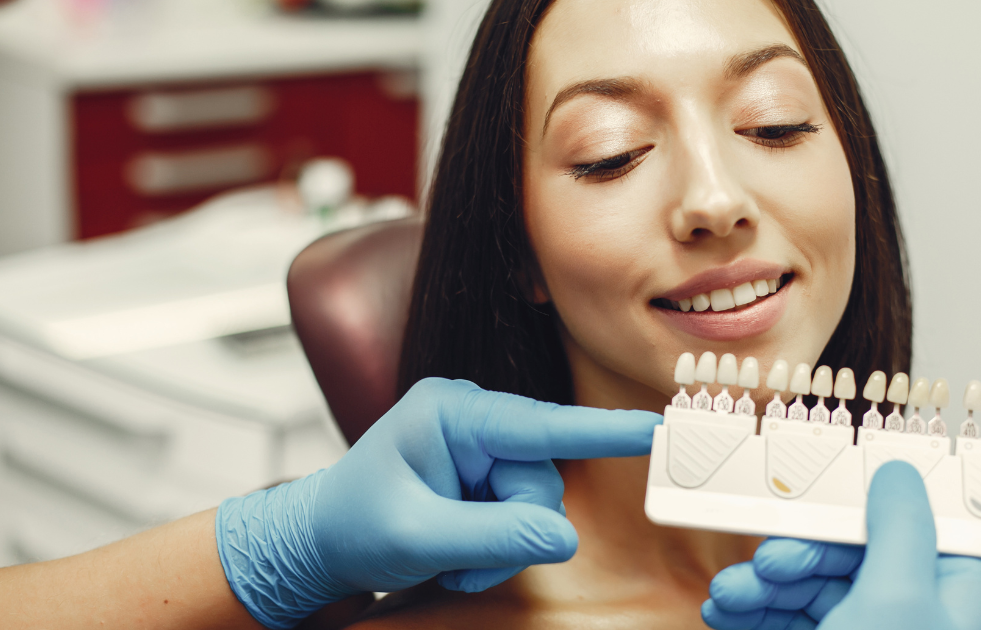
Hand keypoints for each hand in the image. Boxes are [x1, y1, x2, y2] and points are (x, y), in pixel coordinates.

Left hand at [216, 377, 660, 627]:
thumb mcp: (419, 538)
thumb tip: (564, 537)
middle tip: (464, 564)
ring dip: (503, 546)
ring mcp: (481, 445)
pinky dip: (498, 547)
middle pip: (541, 479)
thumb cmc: (352, 527)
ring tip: (453, 563)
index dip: (602, 431)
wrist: (319, 541)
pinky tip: (459, 557)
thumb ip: (495, 536)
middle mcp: (473, 419)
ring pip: (537, 502)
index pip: (540, 424)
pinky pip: (522, 513)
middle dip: (512, 531)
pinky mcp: (484, 471)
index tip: (655, 427)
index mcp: (452, 412)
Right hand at [702, 461, 980, 629]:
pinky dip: (754, 614)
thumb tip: (899, 474)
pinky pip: (789, 620)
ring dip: (761, 587)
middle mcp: (917, 615)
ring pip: (809, 587)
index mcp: (955, 596)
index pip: (907, 524)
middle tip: (762, 567)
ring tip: (729, 598)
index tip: (810, 493)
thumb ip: (899, 528)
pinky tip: (726, 613)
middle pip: (847, 554)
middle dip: (792, 558)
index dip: (854, 508)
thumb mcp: (896, 603)